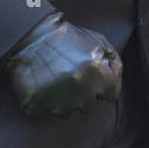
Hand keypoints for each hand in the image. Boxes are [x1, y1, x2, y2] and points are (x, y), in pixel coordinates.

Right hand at [0, 12, 122, 117]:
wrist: (31, 37)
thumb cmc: (67, 37)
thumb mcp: (98, 41)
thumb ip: (114, 62)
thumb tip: (117, 78)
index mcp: (97, 75)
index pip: (112, 94)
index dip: (105, 84)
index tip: (96, 78)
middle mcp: (80, 92)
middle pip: (90, 104)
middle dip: (85, 92)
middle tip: (72, 74)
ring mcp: (57, 102)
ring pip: (68, 110)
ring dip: (66, 98)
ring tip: (57, 78)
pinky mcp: (38, 107)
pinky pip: (48, 110)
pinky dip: (47, 101)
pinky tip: (45, 84)